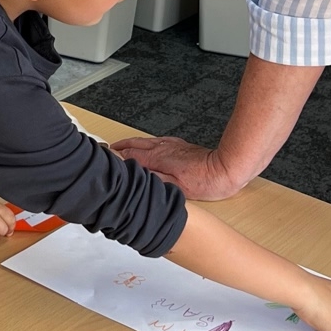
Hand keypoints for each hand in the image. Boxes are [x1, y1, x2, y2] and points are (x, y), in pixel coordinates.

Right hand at [110, 136, 246, 200]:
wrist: (227, 168)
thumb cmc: (207, 181)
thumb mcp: (178, 189)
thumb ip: (154, 182)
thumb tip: (136, 177)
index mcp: (159, 159)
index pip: (130, 156)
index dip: (116, 157)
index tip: (104, 158)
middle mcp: (163, 149)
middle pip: (135, 145)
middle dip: (120, 147)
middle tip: (107, 150)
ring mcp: (172, 146)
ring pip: (145, 141)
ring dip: (130, 143)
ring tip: (120, 146)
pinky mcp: (180, 146)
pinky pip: (156, 141)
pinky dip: (145, 142)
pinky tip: (146, 145)